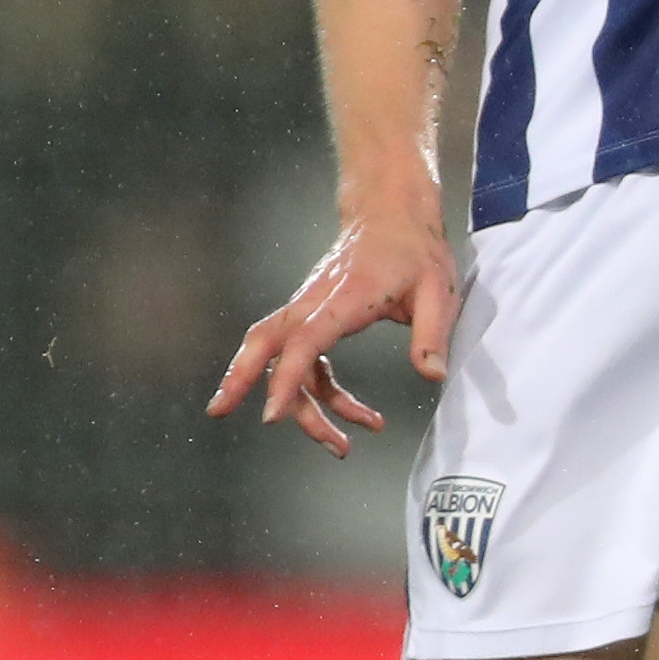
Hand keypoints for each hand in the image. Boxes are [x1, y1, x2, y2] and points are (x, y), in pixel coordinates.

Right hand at [207, 201, 455, 454]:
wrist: (392, 212)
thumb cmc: (415, 251)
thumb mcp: (439, 291)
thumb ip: (432, 335)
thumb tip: (432, 376)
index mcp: (347, 296)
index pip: (304, 339)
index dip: (286, 379)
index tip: (271, 415)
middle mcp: (317, 301)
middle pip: (265, 339)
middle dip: (240, 377)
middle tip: (219, 410)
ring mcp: (310, 307)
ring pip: (280, 355)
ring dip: (298, 404)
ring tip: (339, 446)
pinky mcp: (314, 315)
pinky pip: (304, 359)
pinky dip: (319, 392)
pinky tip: (354, 415)